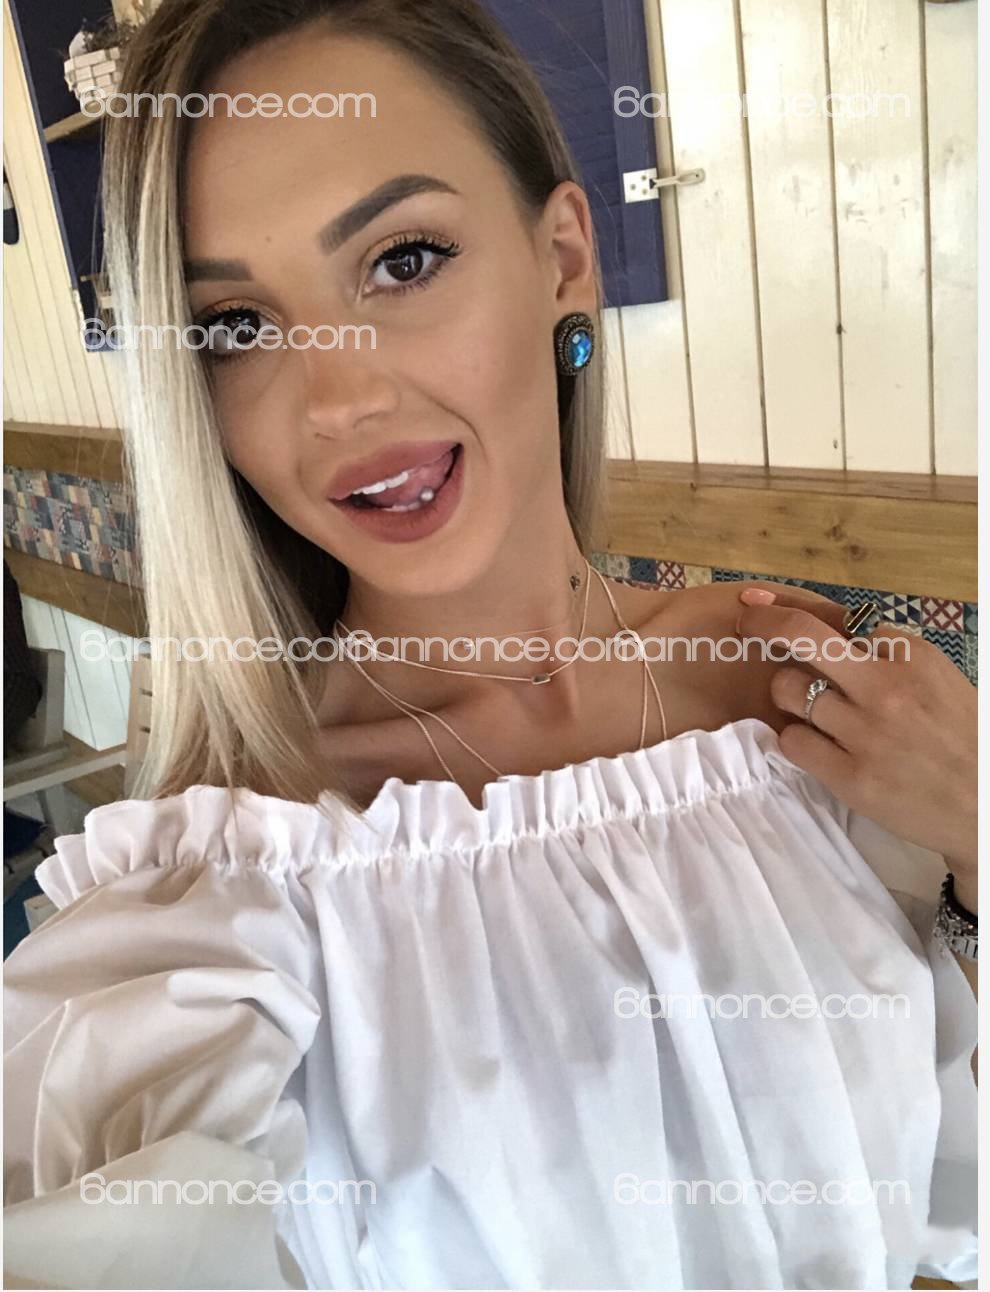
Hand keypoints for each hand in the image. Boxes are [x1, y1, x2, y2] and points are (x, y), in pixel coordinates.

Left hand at [736, 585, 977, 909]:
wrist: (986, 809)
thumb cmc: (965, 742)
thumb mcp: (941, 682)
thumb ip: (893, 660)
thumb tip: (843, 638)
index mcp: (912, 656)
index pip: (842, 624)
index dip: (823, 631)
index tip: (793, 623)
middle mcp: (885, 687)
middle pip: (800, 634)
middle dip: (765, 623)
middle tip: (747, 621)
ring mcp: (864, 732)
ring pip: (787, 690)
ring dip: (787, 696)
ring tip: (807, 710)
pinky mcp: (849, 776)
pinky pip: (791, 741)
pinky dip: (794, 739)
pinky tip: (814, 745)